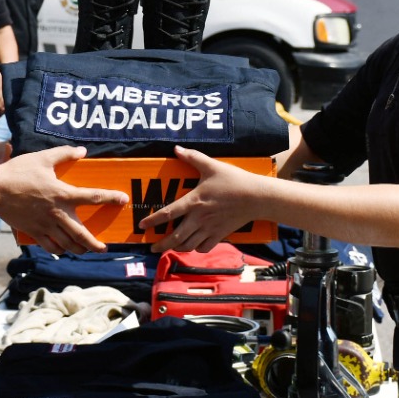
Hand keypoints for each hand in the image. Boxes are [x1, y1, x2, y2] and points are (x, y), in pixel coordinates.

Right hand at [0, 146, 125, 254]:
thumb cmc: (18, 172)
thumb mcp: (42, 158)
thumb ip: (64, 154)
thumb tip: (82, 151)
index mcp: (62, 194)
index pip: (93, 196)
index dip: (111, 198)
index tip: (123, 200)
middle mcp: (57, 213)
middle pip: (81, 233)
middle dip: (95, 244)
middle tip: (104, 247)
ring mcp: (45, 225)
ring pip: (66, 244)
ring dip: (79, 249)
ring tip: (86, 250)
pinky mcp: (34, 232)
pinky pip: (49, 246)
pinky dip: (58, 250)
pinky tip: (63, 250)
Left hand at [138, 146, 266, 252]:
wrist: (256, 197)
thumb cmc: (233, 180)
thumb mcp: (212, 165)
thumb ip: (192, 157)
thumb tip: (176, 148)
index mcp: (194, 201)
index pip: (168, 213)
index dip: (152, 221)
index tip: (141, 226)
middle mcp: (199, 218)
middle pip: (176, 237)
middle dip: (161, 245)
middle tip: (152, 248)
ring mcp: (209, 228)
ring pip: (188, 245)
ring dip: (177, 247)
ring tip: (170, 247)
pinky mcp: (220, 234)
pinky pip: (204, 247)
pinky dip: (196, 249)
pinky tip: (193, 245)